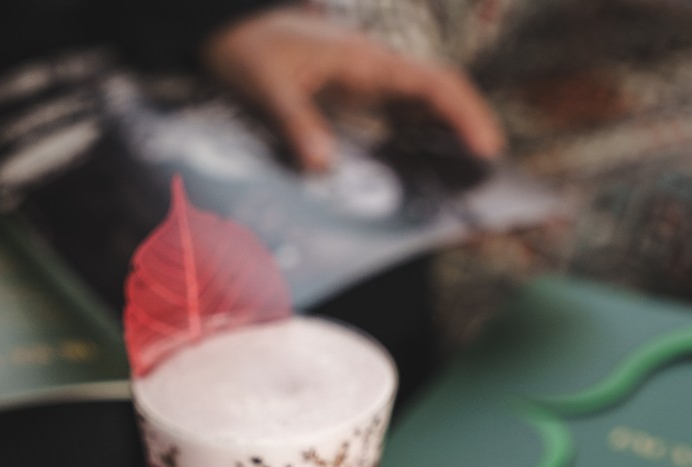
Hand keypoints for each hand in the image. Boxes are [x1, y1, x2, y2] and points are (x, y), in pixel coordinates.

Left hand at [200, 6, 504, 170]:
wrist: (232, 29)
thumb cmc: (248, 47)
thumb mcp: (266, 85)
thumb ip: (295, 122)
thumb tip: (323, 166)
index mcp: (366, 61)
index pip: (434, 83)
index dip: (465, 115)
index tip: (485, 149)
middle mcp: (377, 71)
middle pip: (441, 98)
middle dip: (469, 134)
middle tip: (485, 182)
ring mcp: (369, 85)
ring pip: (424, 110)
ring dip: (447, 142)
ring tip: (462, 188)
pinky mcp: (356, 98)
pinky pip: (397, 120)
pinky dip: (415, 144)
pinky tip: (419, 175)